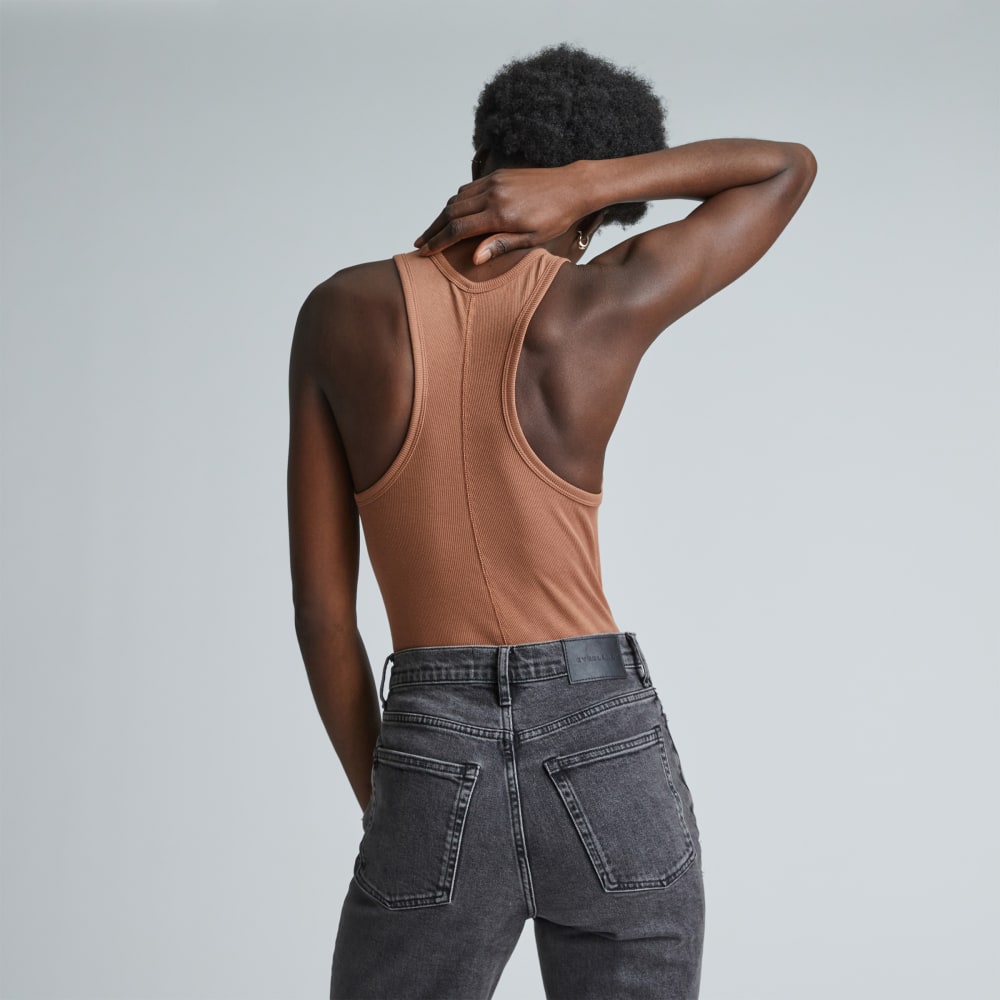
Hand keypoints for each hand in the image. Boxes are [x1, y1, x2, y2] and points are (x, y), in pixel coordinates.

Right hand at [413, 163, 586, 264]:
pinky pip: (469, 189)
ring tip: (432, 231)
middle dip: (432, 229)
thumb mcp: (532, 238)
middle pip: (450, 212)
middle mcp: (492, 194)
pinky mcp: (498, 175)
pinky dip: (456, 202)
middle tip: (419, 244)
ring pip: (457, 198)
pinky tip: (453, 214)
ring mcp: (494, 182)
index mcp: (500, 214)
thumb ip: (501, 246)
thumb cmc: (556, 218)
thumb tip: (473, 258)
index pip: (458, 229)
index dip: (438, 241)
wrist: (572, 186)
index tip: (424, 252)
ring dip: (442, 216)